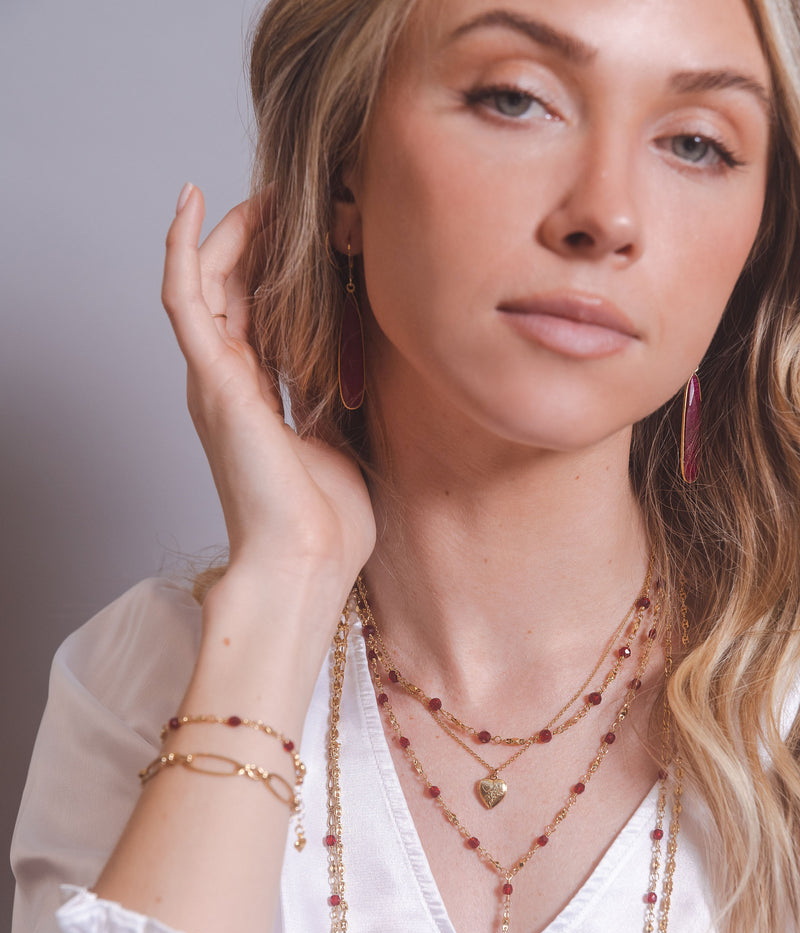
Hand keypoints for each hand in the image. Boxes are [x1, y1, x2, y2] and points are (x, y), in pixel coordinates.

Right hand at [161, 184, 375, 596]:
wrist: (305, 563)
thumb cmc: (325, 524)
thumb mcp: (341, 443)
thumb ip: (334, 401)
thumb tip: (356, 369)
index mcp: (255, 399)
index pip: (256, 314)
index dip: (276, 268)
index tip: (311, 231)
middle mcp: (226, 384)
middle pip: (231, 290)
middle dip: (258, 240)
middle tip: (292, 199)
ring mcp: (213, 380)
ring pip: (207, 283)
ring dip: (231, 232)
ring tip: (264, 193)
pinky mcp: (210, 379)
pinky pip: (184, 298)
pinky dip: (183, 246)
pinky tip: (191, 199)